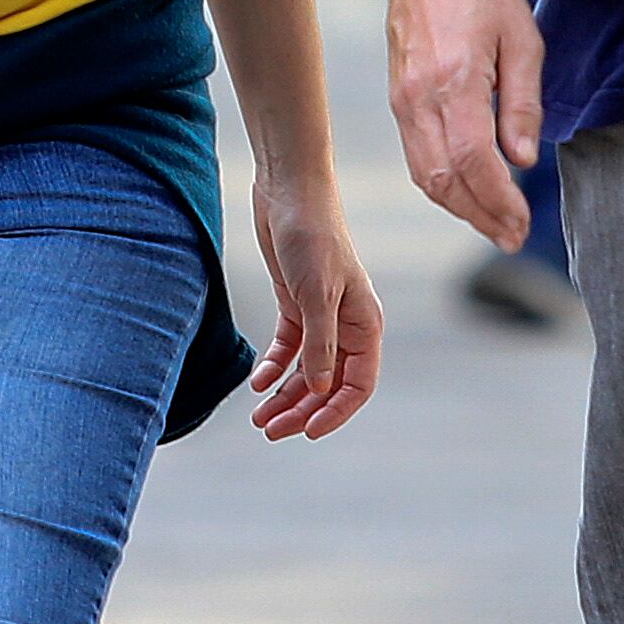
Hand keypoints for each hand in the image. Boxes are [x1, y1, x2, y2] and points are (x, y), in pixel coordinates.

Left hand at [245, 168, 383, 441]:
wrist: (289, 192)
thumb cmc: (313, 237)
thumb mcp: (316, 294)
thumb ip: (321, 344)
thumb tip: (322, 390)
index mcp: (365, 324)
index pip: (358, 384)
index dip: (336, 412)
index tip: (308, 431)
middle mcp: (346, 325)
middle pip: (328, 383)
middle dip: (302, 409)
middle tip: (270, 430)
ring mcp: (319, 315)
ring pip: (306, 369)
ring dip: (285, 395)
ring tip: (259, 417)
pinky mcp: (295, 303)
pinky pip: (288, 347)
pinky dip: (274, 367)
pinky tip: (258, 382)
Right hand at [379, 0, 541, 248]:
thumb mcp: (522, 38)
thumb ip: (523, 103)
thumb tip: (523, 159)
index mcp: (453, 81)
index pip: (474, 162)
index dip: (499, 201)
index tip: (522, 223)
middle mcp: (419, 97)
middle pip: (444, 180)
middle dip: (479, 216)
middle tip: (512, 236)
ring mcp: (402, 98)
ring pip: (424, 173)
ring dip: (459, 206)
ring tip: (493, 222)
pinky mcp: (397, 95)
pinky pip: (415, 154)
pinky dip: (440, 182)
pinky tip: (467, 189)